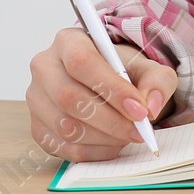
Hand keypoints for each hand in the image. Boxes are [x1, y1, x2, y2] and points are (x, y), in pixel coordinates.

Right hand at [26, 27, 178, 160]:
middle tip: (139, 130)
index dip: (112, 89)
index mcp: (68, 41)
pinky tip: (112, 144)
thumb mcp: (148, 67)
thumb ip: (157, 81)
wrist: (106, 82)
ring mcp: (36, 99)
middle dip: (110, 120)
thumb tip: (151, 106)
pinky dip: (93, 152)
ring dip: (103, 138)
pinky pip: (63, 148)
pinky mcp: (37, 127)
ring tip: (127, 135)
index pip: (81, 62)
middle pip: (69, 98)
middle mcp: (44, 67)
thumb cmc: (122, 71)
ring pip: (65, 127)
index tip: (140, 110)